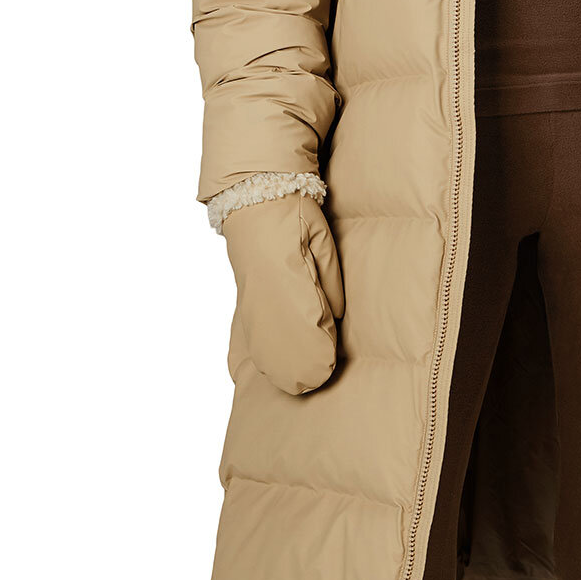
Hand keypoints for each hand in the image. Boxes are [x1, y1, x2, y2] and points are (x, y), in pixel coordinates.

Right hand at [221, 193, 345, 394]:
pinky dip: (259, 348)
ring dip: (277, 362)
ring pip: (262, 336)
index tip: (326, 368)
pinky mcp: (246, 293)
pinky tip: (265, 365)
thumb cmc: (292, 213)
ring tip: (293, 385)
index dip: (314, 347)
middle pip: (279, 336)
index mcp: (287, 273)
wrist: (254, 194)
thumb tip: (335, 314)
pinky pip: (250, 327)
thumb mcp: (319, 238)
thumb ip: (328, 277)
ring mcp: (252, 293)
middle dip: (296, 363)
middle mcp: (265, 289)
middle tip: (312, 386)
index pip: (302, 319)